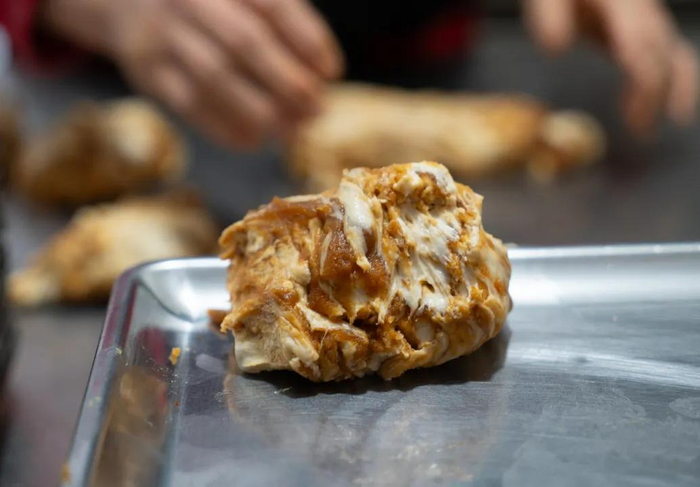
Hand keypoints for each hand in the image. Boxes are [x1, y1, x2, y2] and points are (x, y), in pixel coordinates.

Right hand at [44, 0, 343, 148]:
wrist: (125, 0)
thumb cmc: (209, 5)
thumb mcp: (242, 0)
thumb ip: (282, 23)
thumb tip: (321, 76)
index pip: (274, 5)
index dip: (308, 39)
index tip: (331, 72)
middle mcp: (192, 0)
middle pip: (245, 43)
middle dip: (288, 82)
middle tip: (317, 109)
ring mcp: (164, 34)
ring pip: (217, 78)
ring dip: (261, 111)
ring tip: (292, 130)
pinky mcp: (147, 70)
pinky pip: (190, 104)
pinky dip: (226, 127)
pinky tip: (253, 140)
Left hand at [523, 0, 697, 135]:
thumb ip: (549, 16)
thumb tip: (555, 48)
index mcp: (622, 2)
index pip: (641, 43)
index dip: (644, 78)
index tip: (636, 111)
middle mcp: (643, 10)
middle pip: (661, 55)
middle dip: (654, 95)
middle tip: (638, 130)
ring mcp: (648, 18)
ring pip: (675, 55)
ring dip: (670, 93)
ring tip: (650, 128)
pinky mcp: (644, 27)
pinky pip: (671, 55)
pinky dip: (673, 82)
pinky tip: (659, 110)